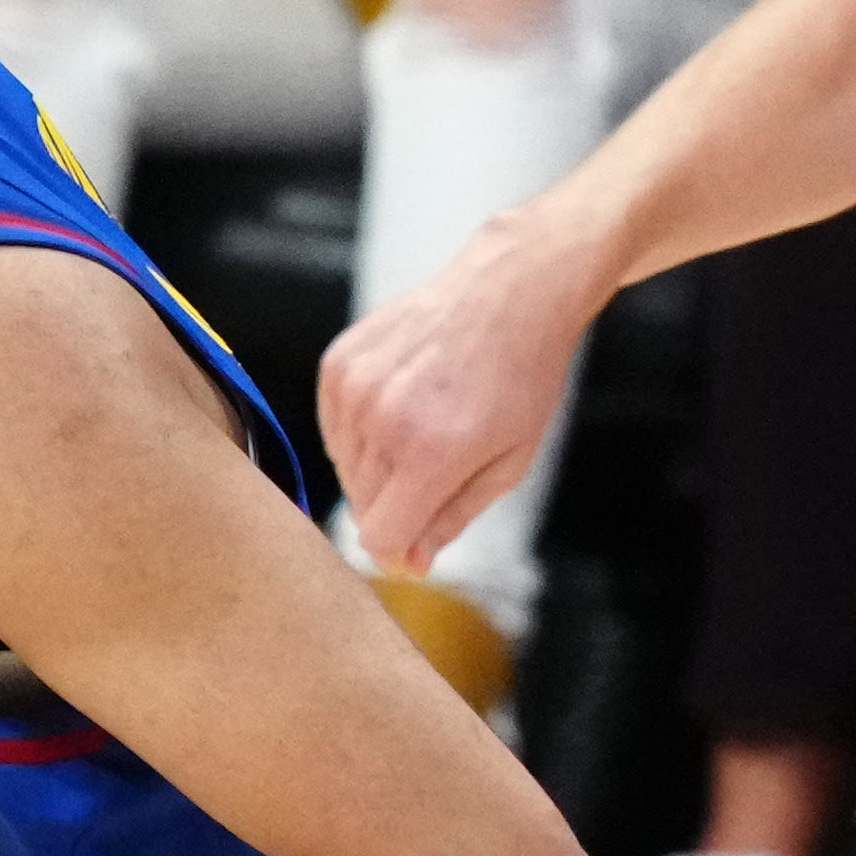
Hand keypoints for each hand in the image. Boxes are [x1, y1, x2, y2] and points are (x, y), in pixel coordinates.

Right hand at [323, 196, 610, 571]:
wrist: (508, 293)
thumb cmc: (521, 378)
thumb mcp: (508, 463)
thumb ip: (452, 518)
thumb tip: (409, 563)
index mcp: (430, 453)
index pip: (379, 538)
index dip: (400, 546)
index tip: (419, 535)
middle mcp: (382, 421)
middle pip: (362, 505)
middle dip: (396, 501)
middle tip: (440, 462)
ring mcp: (354, 388)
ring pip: (345, 467)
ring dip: (378, 464)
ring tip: (424, 424)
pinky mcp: (338, 363)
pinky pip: (334, 427)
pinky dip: (361, 429)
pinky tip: (402, 402)